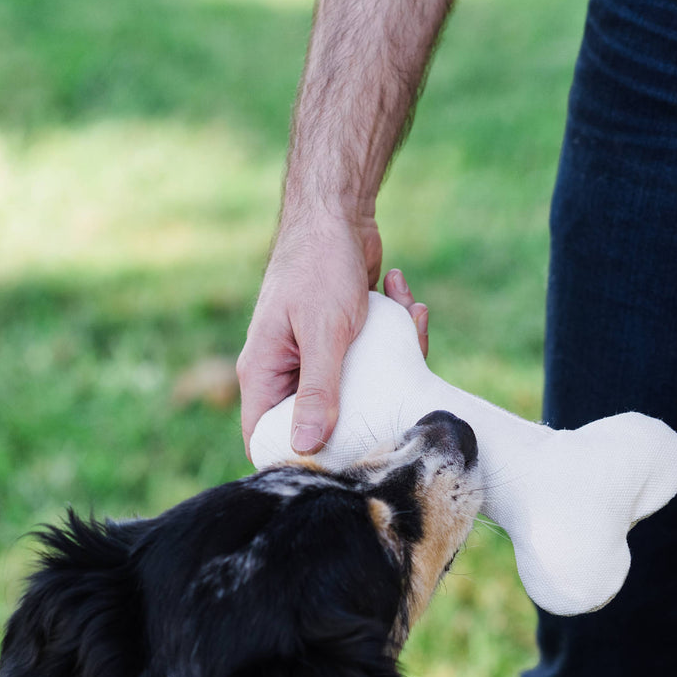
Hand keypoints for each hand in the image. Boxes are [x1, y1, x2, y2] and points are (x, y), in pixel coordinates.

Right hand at [236, 212, 427, 458]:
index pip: (266, 436)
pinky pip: (373, 355)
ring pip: (358, 383)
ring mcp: (314, 353)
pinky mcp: (343, 337)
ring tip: (413, 318)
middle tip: (401, 386)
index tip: (346, 466)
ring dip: (393, 357)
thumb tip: (305, 447)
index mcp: (264, 372)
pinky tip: (410, 300)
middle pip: (321, 415)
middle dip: (368, 404)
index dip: (298, 458)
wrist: (336, 210)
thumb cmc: (319, 266)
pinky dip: (397, 331)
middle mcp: (283, 367)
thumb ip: (317, 392)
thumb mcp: (324, 334)